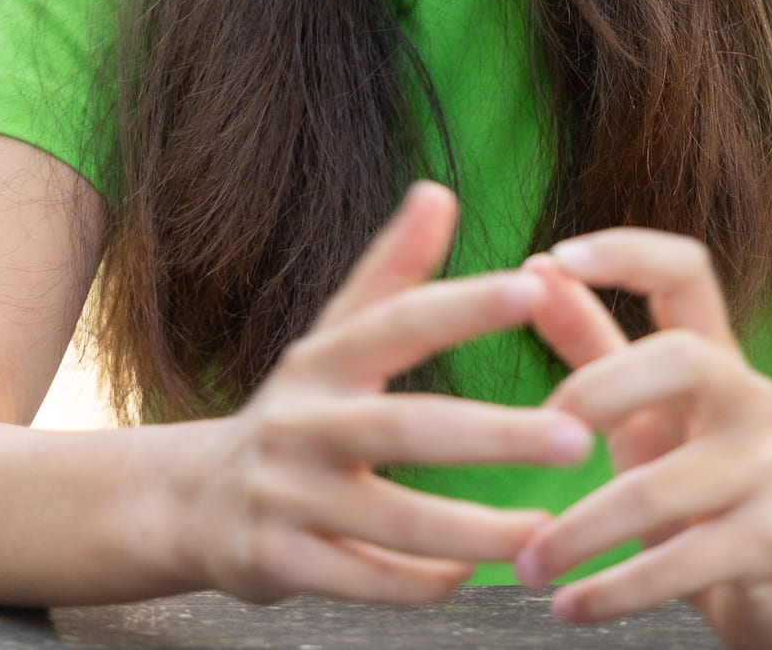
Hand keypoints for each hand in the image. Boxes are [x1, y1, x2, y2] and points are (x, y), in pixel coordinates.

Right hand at [187, 182, 593, 605]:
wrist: (192, 499)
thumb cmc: (299, 407)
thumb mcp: (334, 335)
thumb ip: (392, 269)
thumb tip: (438, 190)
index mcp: (323, 358)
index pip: (401, 321)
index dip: (466, 304)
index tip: (538, 287)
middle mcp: (300, 422)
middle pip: (406, 427)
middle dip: (496, 434)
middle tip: (579, 436)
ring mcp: (285, 495)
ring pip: (393, 520)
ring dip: (476, 529)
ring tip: (550, 529)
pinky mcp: (277, 563)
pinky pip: (364, 580)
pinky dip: (422, 581)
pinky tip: (475, 574)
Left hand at [517, 231, 771, 649]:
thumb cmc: (689, 479)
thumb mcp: (637, 410)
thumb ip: (588, 342)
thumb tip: (536, 266)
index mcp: (713, 354)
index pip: (686, 271)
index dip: (627, 252)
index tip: (558, 254)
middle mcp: (750, 398)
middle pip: (681, 358)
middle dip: (598, 391)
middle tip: (535, 433)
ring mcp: (770, 469)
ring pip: (661, 487)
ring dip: (580, 531)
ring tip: (525, 562)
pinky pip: (682, 564)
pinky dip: (613, 590)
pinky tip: (567, 606)